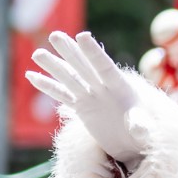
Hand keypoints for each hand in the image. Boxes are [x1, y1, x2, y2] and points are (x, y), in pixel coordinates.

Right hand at [27, 31, 143, 164]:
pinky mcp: (81, 108)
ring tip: (38, 53)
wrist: (133, 143)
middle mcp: (104, 88)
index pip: (104, 67)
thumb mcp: (145, 130)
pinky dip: (47, 86)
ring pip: (69, 78)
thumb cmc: (144, 134)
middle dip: (70, 51)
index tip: (82, 35)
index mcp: (122, 87)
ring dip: (53, 66)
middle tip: (55, 35)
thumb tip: (139, 129)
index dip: (93, 53)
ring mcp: (91, 97)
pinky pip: (62, 95)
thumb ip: (141, 126)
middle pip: (84, 67)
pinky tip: (31, 75)